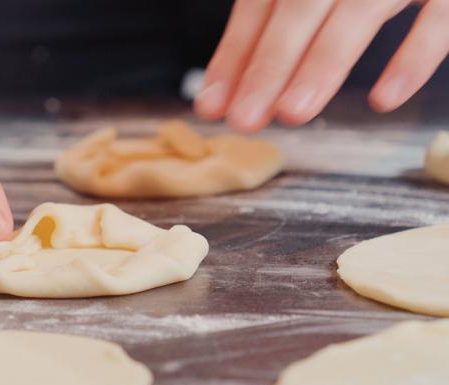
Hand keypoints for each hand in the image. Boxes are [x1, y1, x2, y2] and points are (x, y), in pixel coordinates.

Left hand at [194, 0, 448, 132]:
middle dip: (269, 65)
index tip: (211, 105)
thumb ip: (268, 29)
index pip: (261, 2)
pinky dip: (413, 58)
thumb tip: (219, 94)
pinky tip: (383, 99)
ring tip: (291, 113)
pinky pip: (440, 19)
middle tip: (244, 120)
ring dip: (323, 62)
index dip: (235, 54)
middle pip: (301, 6)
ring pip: (360, 11)